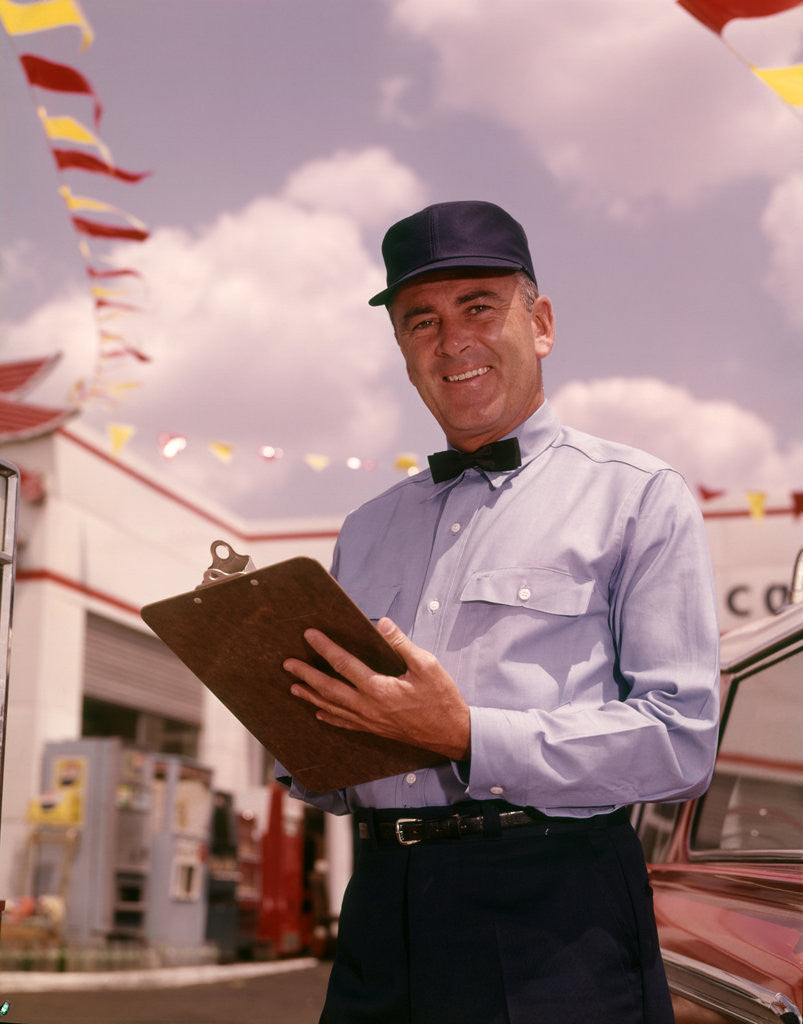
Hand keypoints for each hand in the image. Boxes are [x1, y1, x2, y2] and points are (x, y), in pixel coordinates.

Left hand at [283, 618, 470, 760]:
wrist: (451, 734)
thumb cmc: (441, 699)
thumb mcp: (427, 665)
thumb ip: (402, 644)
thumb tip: (382, 623)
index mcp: (379, 689)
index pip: (344, 664)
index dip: (325, 648)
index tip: (310, 635)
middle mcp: (368, 707)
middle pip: (329, 689)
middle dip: (307, 674)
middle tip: (287, 663)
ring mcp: (369, 721)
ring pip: (332, 708)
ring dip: (311, 696)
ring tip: (294, 686)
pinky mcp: (374, 730)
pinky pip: (345, 723)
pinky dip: (329, 717)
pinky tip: (319, 713)